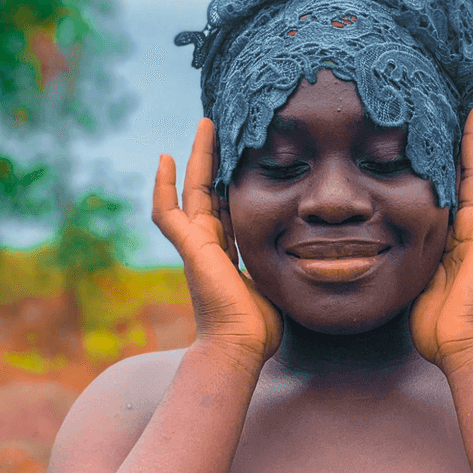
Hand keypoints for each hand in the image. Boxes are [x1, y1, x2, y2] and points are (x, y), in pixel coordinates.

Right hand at [152, 118, 282, 367]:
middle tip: (219, 128)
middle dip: (214, 161)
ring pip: (192, 192)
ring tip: (205, 126)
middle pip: (208, 192)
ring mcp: (196, 245)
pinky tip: (165, 158)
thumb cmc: (260, 327)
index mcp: (228, 253)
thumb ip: (282, 264)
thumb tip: (309, 255)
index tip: (241, 159)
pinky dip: (163, 186)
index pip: (229, 208)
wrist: (241, 347)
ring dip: (198, 159)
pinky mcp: (190, 248)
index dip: (232, 183)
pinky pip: (168, 212)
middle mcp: (209, 245)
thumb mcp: (277, 283)